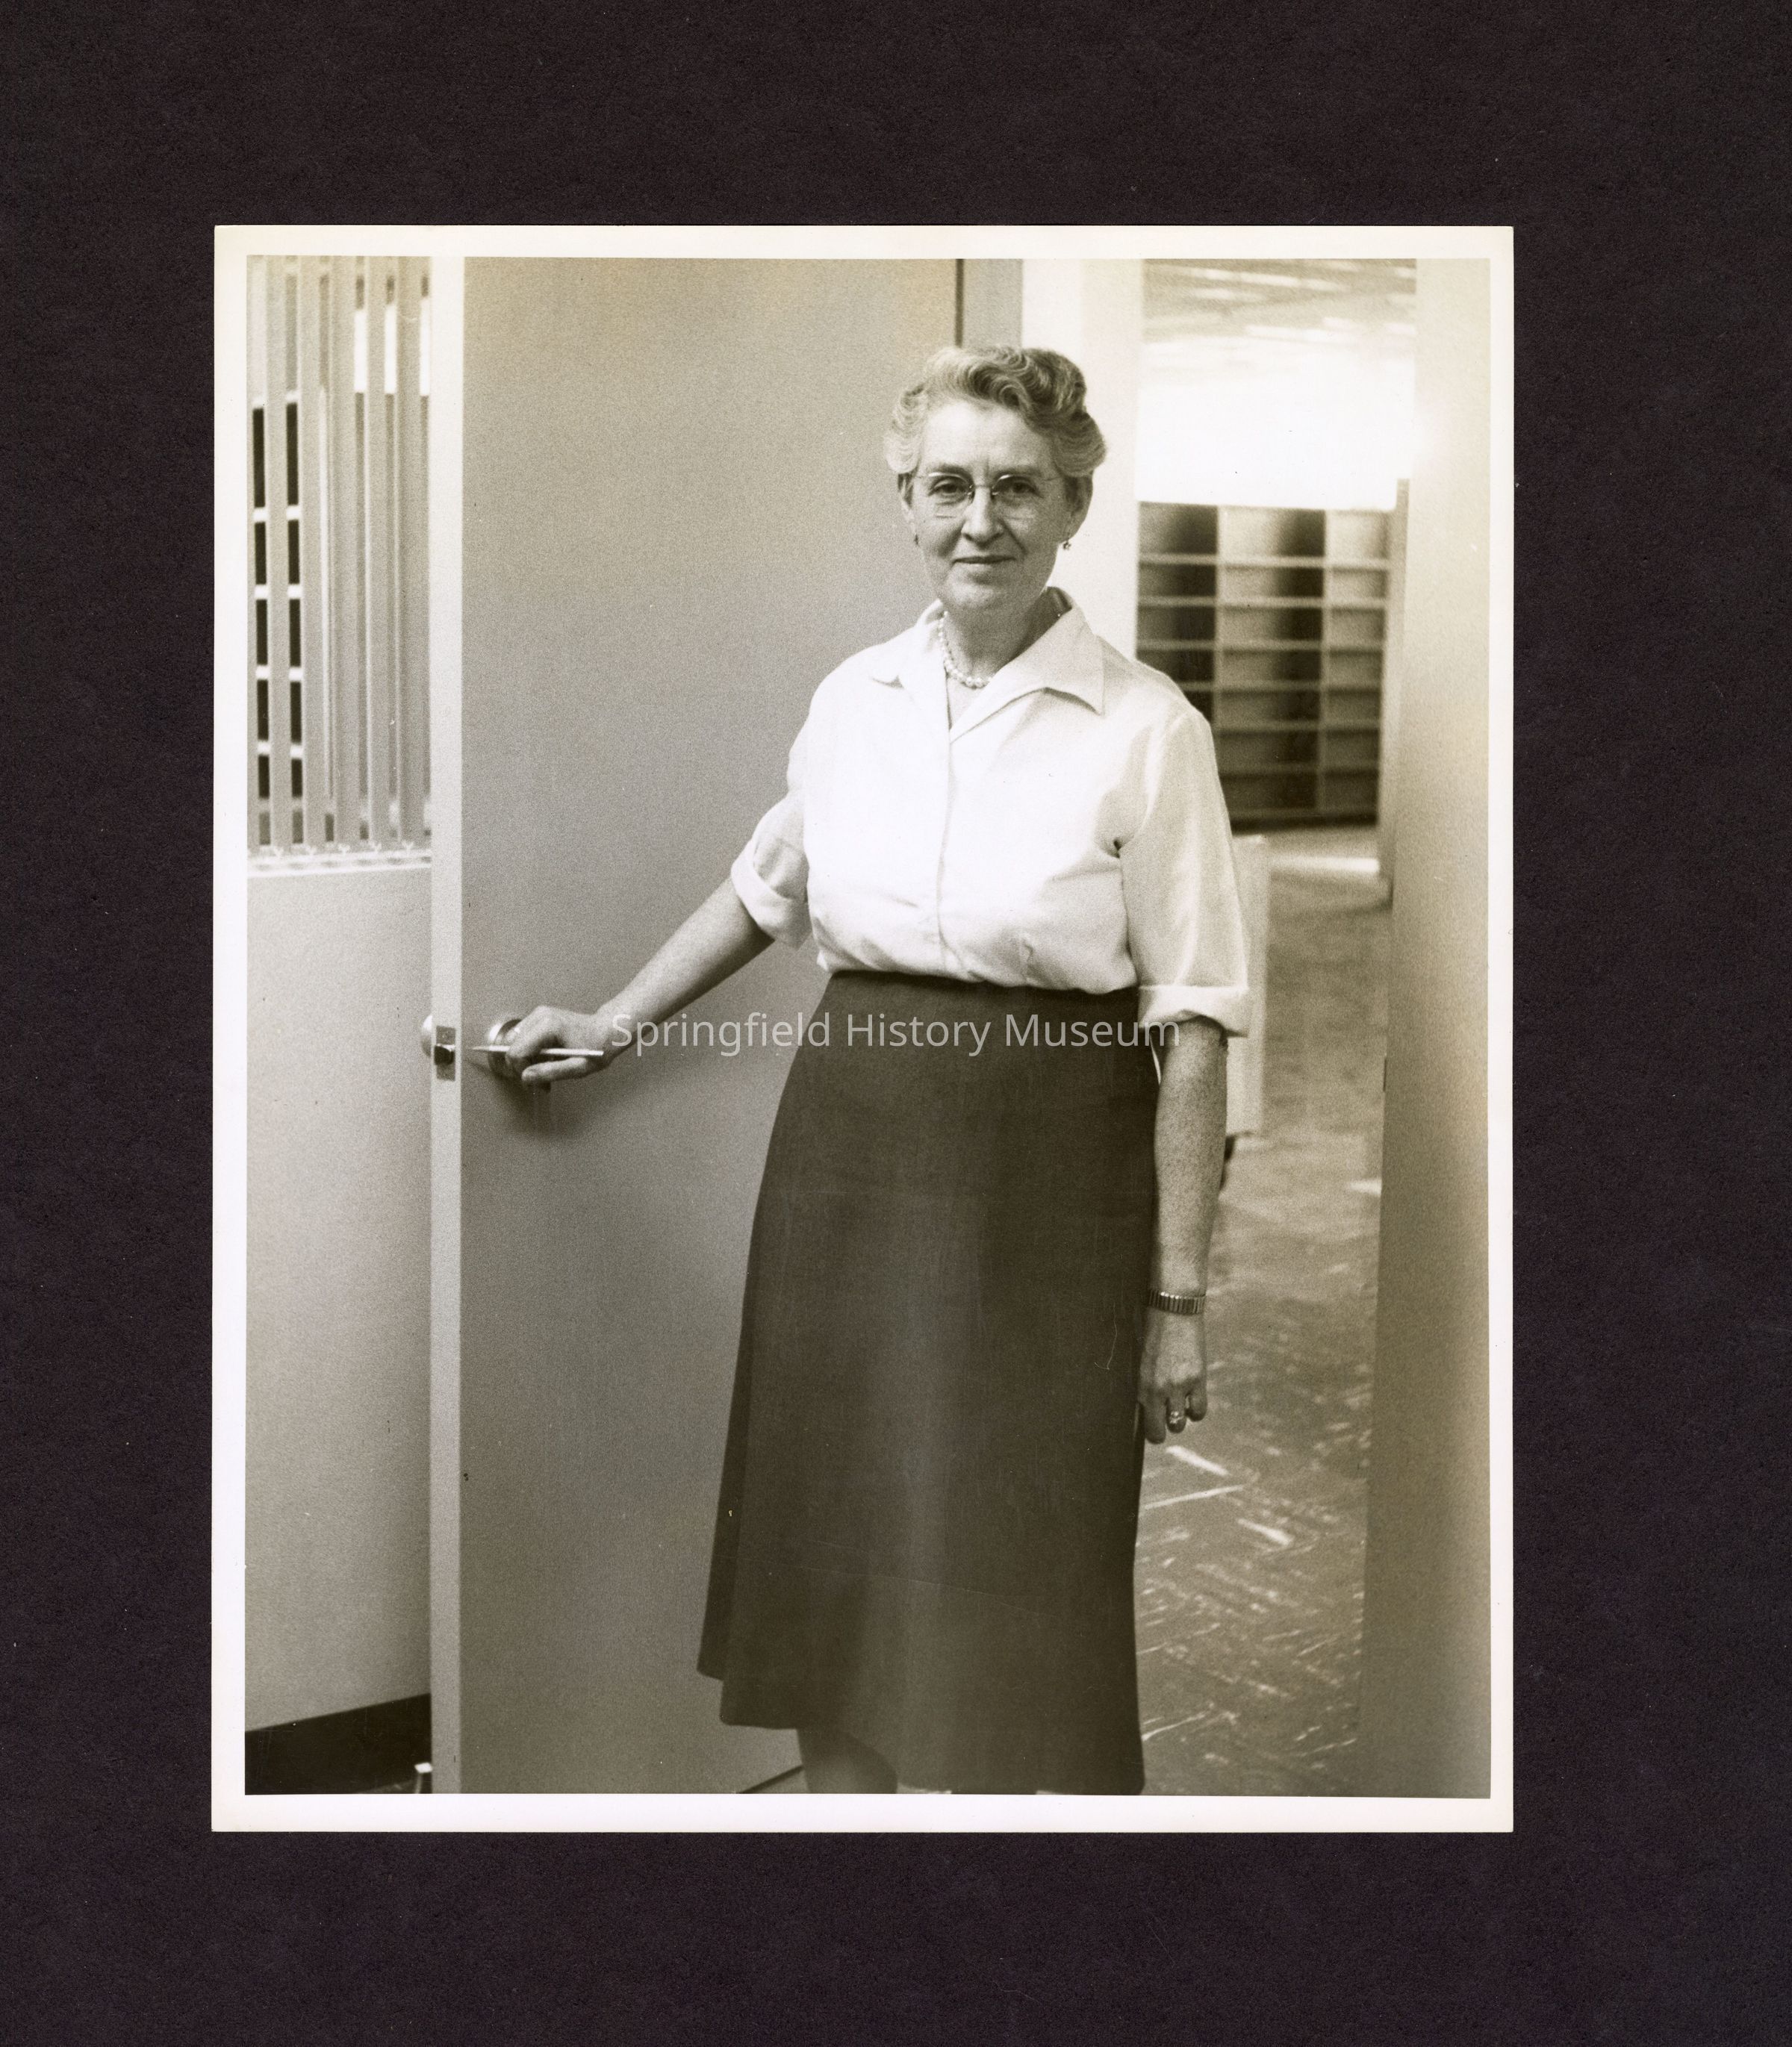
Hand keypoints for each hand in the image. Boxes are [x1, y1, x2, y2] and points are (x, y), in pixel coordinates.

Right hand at [496, 1005, 631, 1086]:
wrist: (608, 1029)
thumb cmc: (598, 1046)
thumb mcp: (578, 1067)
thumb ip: (551, 1072)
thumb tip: (525, 1077)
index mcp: (548, 1026)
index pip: (515, 1051)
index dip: (521, 1070)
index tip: (536, 1082)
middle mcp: (539, 1016)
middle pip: (510, 1046)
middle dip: (521, 1066)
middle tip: (539, 1081)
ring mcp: (538, 1014)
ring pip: (514, 1043)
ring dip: (525, 1061)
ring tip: (545, 1072)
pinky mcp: (538, 1017)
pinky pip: (522, 1039)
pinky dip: (529, 1053)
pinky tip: (545, 1061)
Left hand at [1137, 1308, 1207, 1443]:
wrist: (1174, 1308)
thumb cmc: (1153, 1330)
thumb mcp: (1141, 1359)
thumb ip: (1144, 1383)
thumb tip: (1145, 1406)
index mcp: (1141, 1383)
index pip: (1144, 1422)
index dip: (1149, 1430)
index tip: (1151, 1427)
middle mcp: (1159, 1388)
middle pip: (1161, 1430)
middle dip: (1162, 1430)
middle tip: (1164, 1421)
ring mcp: (1180, 1385)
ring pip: (1180, 1423)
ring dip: (1180, 1420)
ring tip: (1179, 1408)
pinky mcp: (1198, 1379)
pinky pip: (1199, 1410)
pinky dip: (1196, 1410)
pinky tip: (1191, 1401)